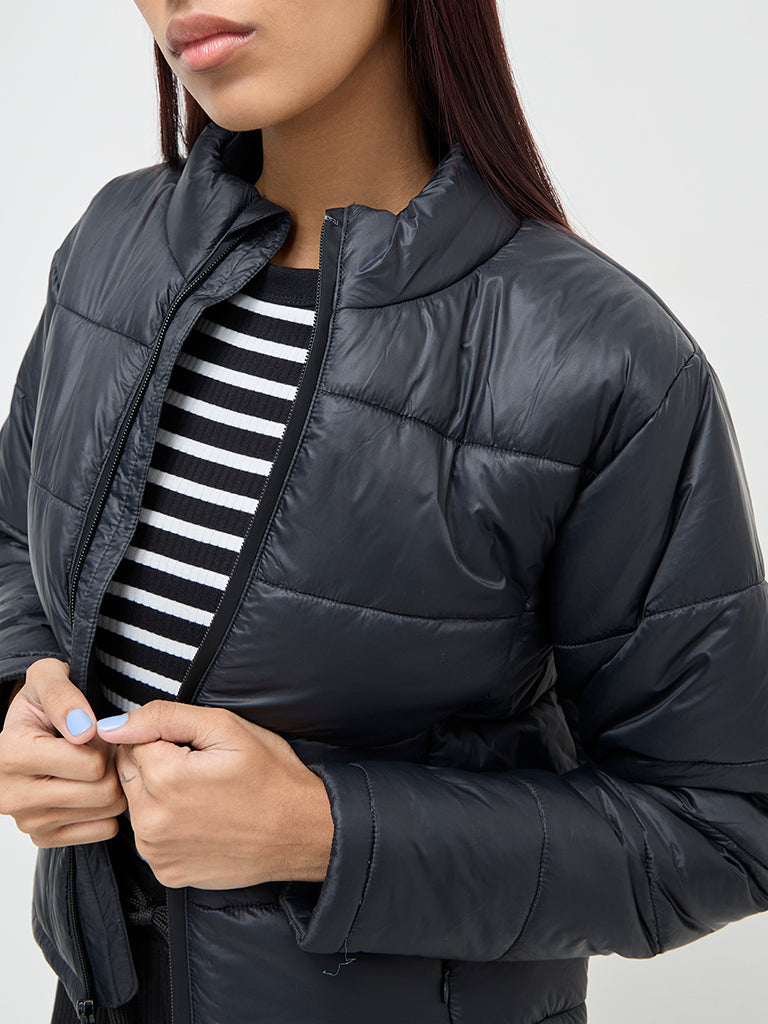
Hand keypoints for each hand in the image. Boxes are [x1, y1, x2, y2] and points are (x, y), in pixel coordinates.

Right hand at [0, 658, 127, 846]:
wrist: (27, 730)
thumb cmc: (42, 701)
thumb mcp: (48, 677)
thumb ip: (63, 695)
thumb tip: (83, 731)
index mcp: (10, 754)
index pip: (91, 764)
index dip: (104, 742)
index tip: (93, 730)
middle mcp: (11, 795)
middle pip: (102, 791)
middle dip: (112, 765)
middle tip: (102, 748)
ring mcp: (27, 821)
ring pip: (106, 812)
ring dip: (113, 784)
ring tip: (97, 765)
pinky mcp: (43, 837)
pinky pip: (103, 830)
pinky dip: (107, 809)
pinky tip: (93, 787)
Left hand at [96, 701, 333, 889]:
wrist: (300, 831)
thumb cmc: (270, 776)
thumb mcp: (225, 728)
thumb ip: (163, 718)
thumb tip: (112, 725)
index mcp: (165, 778)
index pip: (131, 741)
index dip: (165, 738)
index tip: (196, 749)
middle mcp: (152, 821)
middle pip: (129, 773)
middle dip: (156, 764)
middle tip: (200, 770)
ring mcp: (157, 851)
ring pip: (137, 805)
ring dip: (159, 795)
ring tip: (203, 796)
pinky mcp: (166, 872)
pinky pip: (150, 837)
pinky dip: (168, 825)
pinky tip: (201, 821)